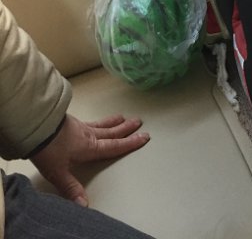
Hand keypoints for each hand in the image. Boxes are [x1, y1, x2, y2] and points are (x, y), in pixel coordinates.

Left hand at [31, 114, 149, 205]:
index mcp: (90, 148)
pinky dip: (98, 121)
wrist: (37, 127)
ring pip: (102, 125)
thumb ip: (72, 188)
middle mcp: (89, 135)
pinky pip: (91, 121)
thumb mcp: (59, 173)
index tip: (144, 137)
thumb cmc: (49, 150)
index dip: (130, 143)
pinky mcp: (72, 122)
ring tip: (123, 117)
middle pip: (112, 132)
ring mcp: (80, 127)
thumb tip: (84, 204)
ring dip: (114, 122)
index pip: (114, 146)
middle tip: (139, 122)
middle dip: (126, 129)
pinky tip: (95, 122)